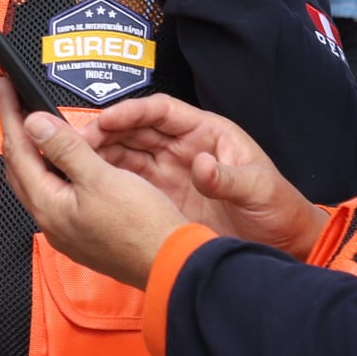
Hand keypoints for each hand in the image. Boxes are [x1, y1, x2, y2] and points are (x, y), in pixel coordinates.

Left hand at [0, 81, 185, 288]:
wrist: (170, 264)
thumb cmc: (142, 228)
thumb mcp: (102, 178)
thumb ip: (66, 149)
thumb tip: (34, 124)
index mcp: (49, 205)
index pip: (18, 150)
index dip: (11, 115)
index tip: (6, 88)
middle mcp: (51, 221)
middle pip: (21, 168)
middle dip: (16, 132)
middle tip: (15, 101)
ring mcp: (67, 230)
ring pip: (40, 182)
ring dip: (36, 151)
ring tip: (39, 125)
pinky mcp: (84, 233)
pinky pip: (59, 194)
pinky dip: (57, 170)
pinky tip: (68, 162)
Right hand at [80, 94, 329, 259]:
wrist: (281, 244)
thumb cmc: (278, 207)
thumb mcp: (258, 188)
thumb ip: (228, 177)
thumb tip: (202, 166)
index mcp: (207, 133)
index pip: (161, 111)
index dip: (131, 112)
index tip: (106, 120)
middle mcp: (184, 148)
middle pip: (136, 130)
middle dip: (106, 132)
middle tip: (78, 142)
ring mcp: (171, 173)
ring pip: (126, 154)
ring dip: (101, 155)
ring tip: (74, 162)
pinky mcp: (164, 197)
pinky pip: (129, 182)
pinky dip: (108, 180)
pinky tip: (90, 184)